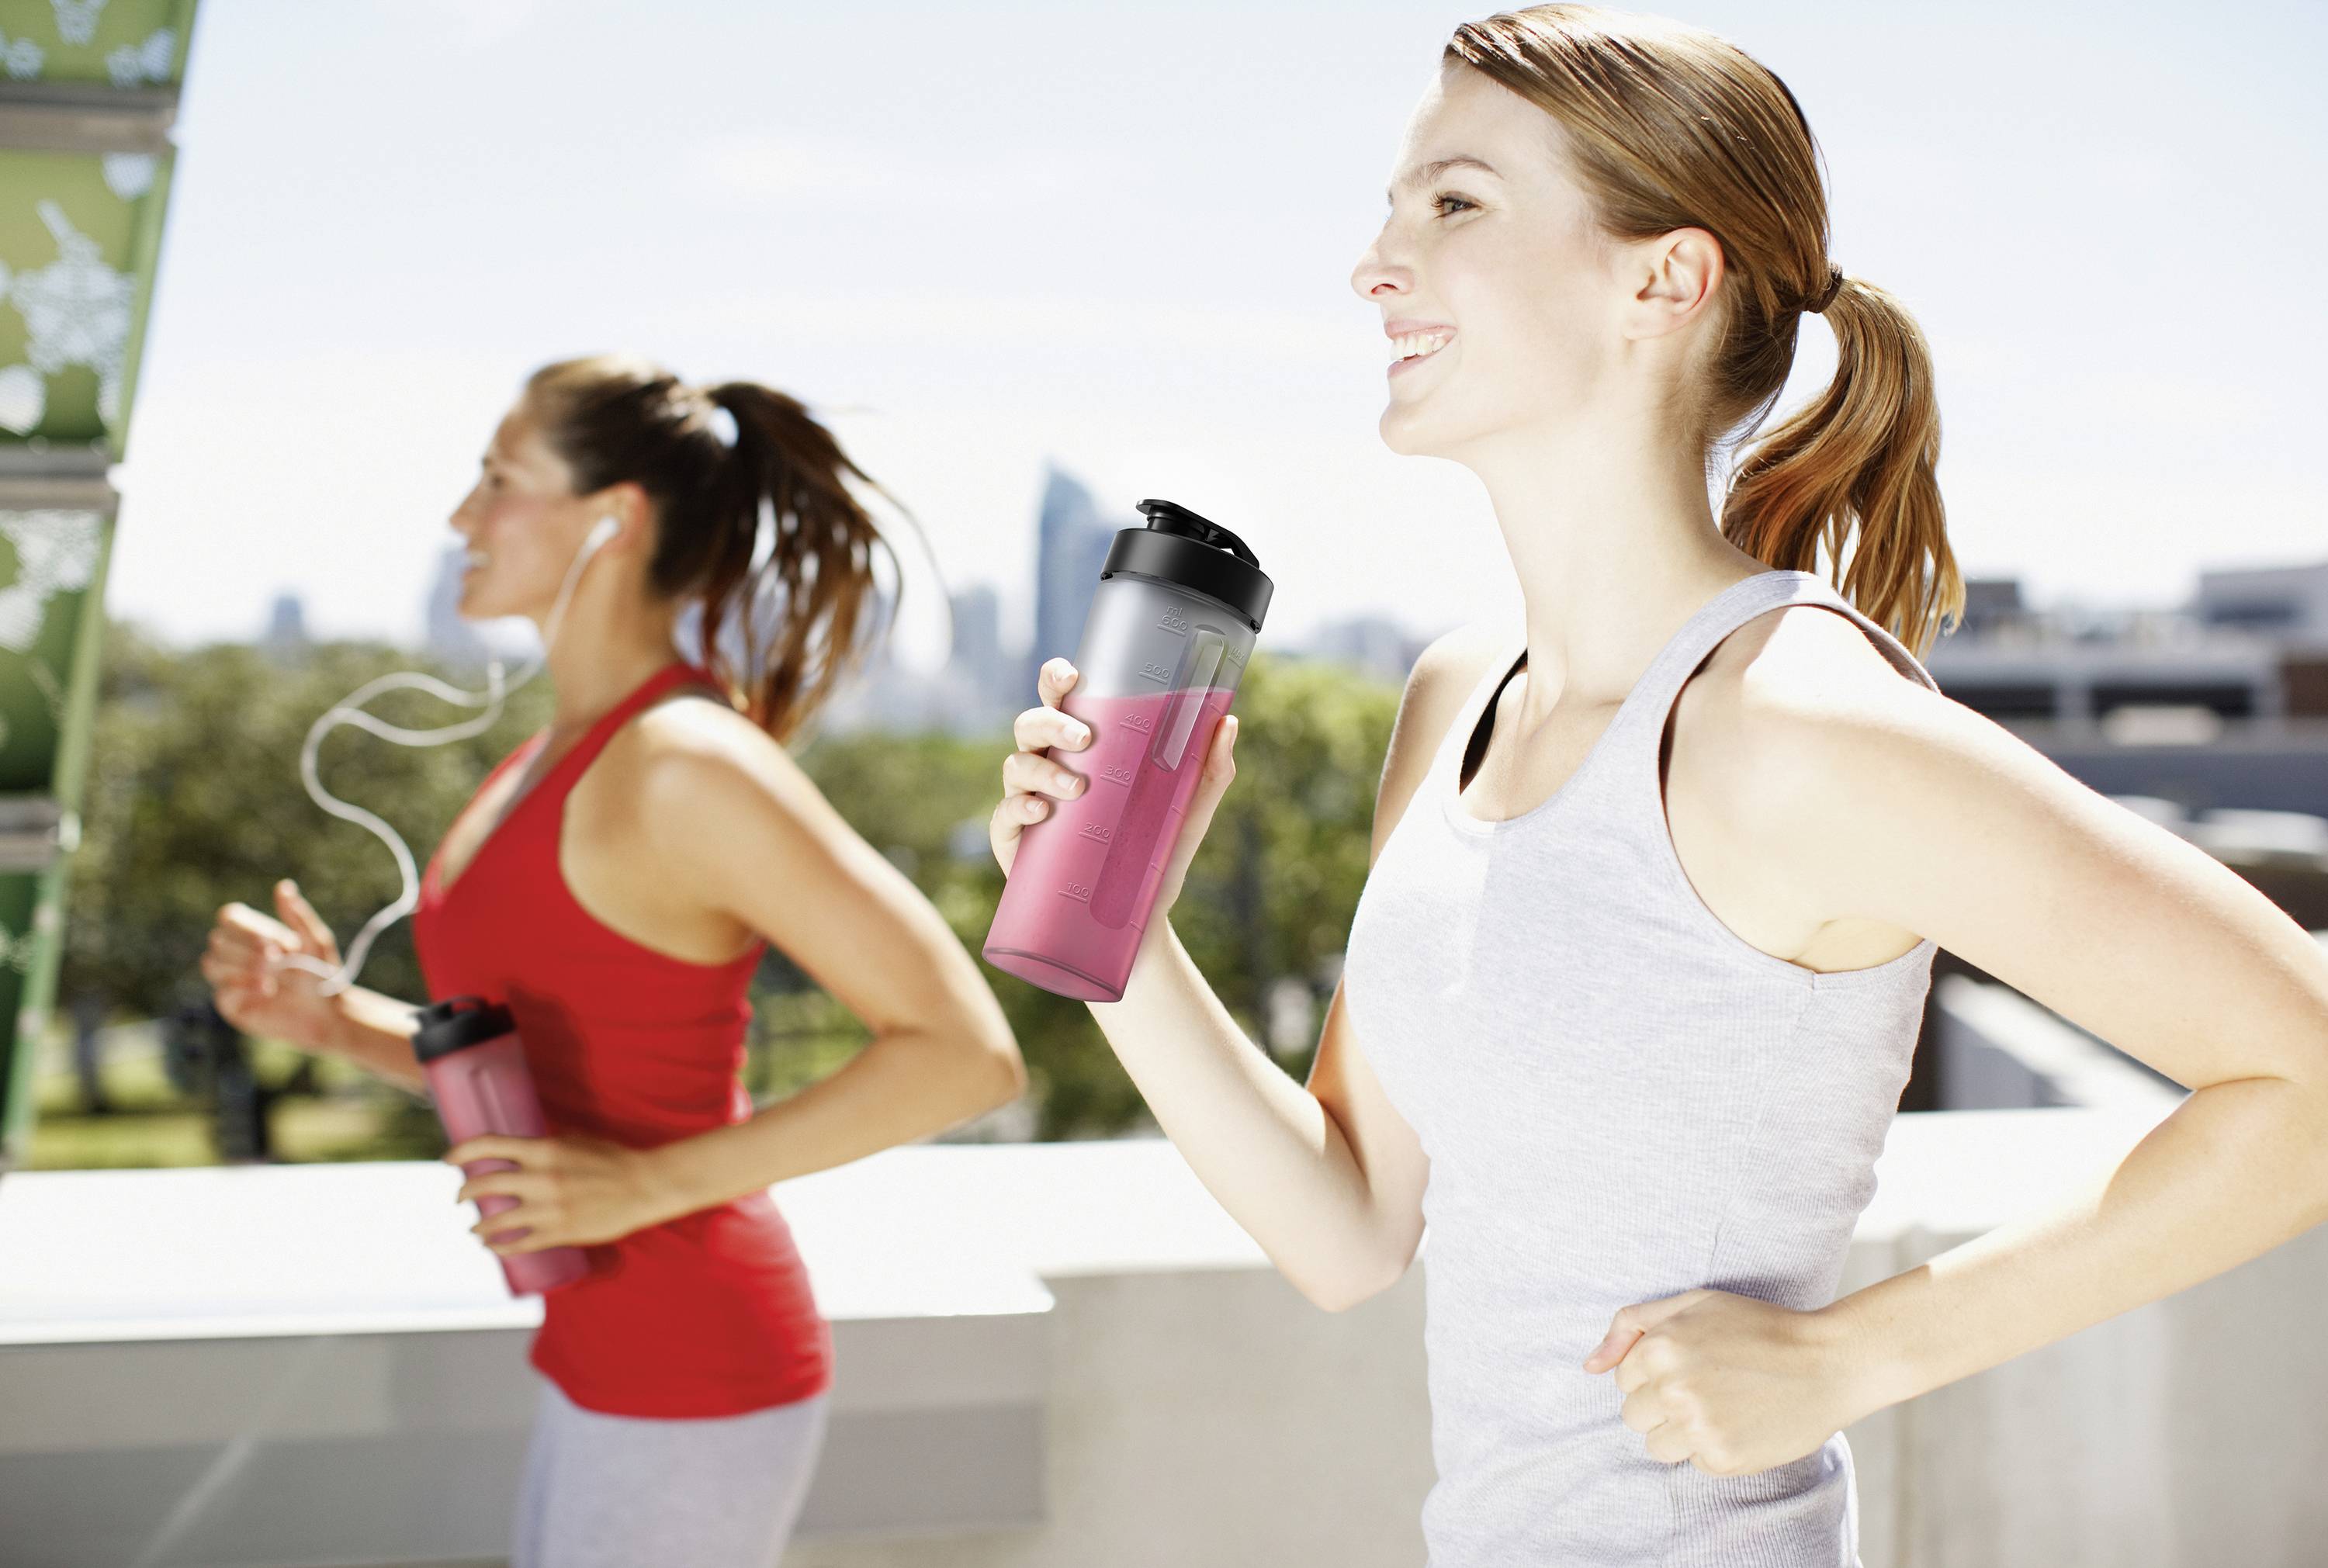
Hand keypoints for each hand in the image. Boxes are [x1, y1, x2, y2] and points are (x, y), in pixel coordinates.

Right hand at [200, 879, 342, 1050]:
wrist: (327, 1014)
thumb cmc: (323, 975)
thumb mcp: (316, 942)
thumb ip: (298, 915)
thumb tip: (284, 885)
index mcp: (255, 934)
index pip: (229, 917)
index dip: (246, 928)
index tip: (275, 942)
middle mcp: (238, 954)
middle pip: (217, 939)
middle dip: (246, 949)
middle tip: (278, 960)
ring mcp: (231, 979)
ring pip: (211, 963)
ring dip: (242, 967)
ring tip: (272, 977)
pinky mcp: (231, 1005)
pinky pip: (222, 991)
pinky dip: (243, 987)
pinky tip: (268, 991)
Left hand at [445, 1132, 690, 1252]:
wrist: (645, 1187)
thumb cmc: (615, 1159)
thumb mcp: (578, 1140)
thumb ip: (549, 1144)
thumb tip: (526, 1147)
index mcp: (544, 1150)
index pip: (489, 1146)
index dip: (462, 1151)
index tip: (448, 1160)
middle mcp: (540, 1179)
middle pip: (484, 1184)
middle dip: (464, 1192)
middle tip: (459, 1197)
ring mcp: (548, 1209)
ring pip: (495, 1221)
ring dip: (479, 1225)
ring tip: (474, 1228)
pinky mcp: (559, 1233)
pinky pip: (518, 1244)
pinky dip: (500, 1247)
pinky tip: (493, 1247)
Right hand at [989, 656, 1241, 925]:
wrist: (1142, 915)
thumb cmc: (1160, 849)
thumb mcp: (1190, 808)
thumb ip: (1211, 768)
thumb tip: (1228, 721)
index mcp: (1084, 747)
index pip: (1060, 700)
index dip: (1055, 679)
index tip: (1070, 675)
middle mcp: (1050, 765)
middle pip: (1031, 725)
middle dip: (1051, 722)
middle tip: (1085, 737)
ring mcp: (1029, 800)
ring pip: (1015, 764)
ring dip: (1042, 769)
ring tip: (1077, 788)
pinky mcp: (1017, 840)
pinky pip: (1004, 814)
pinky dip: (1019, 807)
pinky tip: (1043, 811)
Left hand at [1583, 1288, 1875, 1476]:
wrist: (1828, 1362)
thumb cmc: (1758, 1327)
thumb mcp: (1693, 1304)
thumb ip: (1631, 1326)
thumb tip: (1589, 1366)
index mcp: (1661, 1346)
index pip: (1623, 1379)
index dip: (1654, 1372)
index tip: (1690, 1363)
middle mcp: (1674, 1388)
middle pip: (1631, 1415)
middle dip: (1659, 1404)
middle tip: (1704, 1387)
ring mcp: (1698, 1427)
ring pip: (1654, 1446)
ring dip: (1679, 1432)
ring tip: (1720, 1407)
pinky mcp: (1722, 1458)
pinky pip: (1692, 1463)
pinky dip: (1711, 1448)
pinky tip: (1740, 1423)